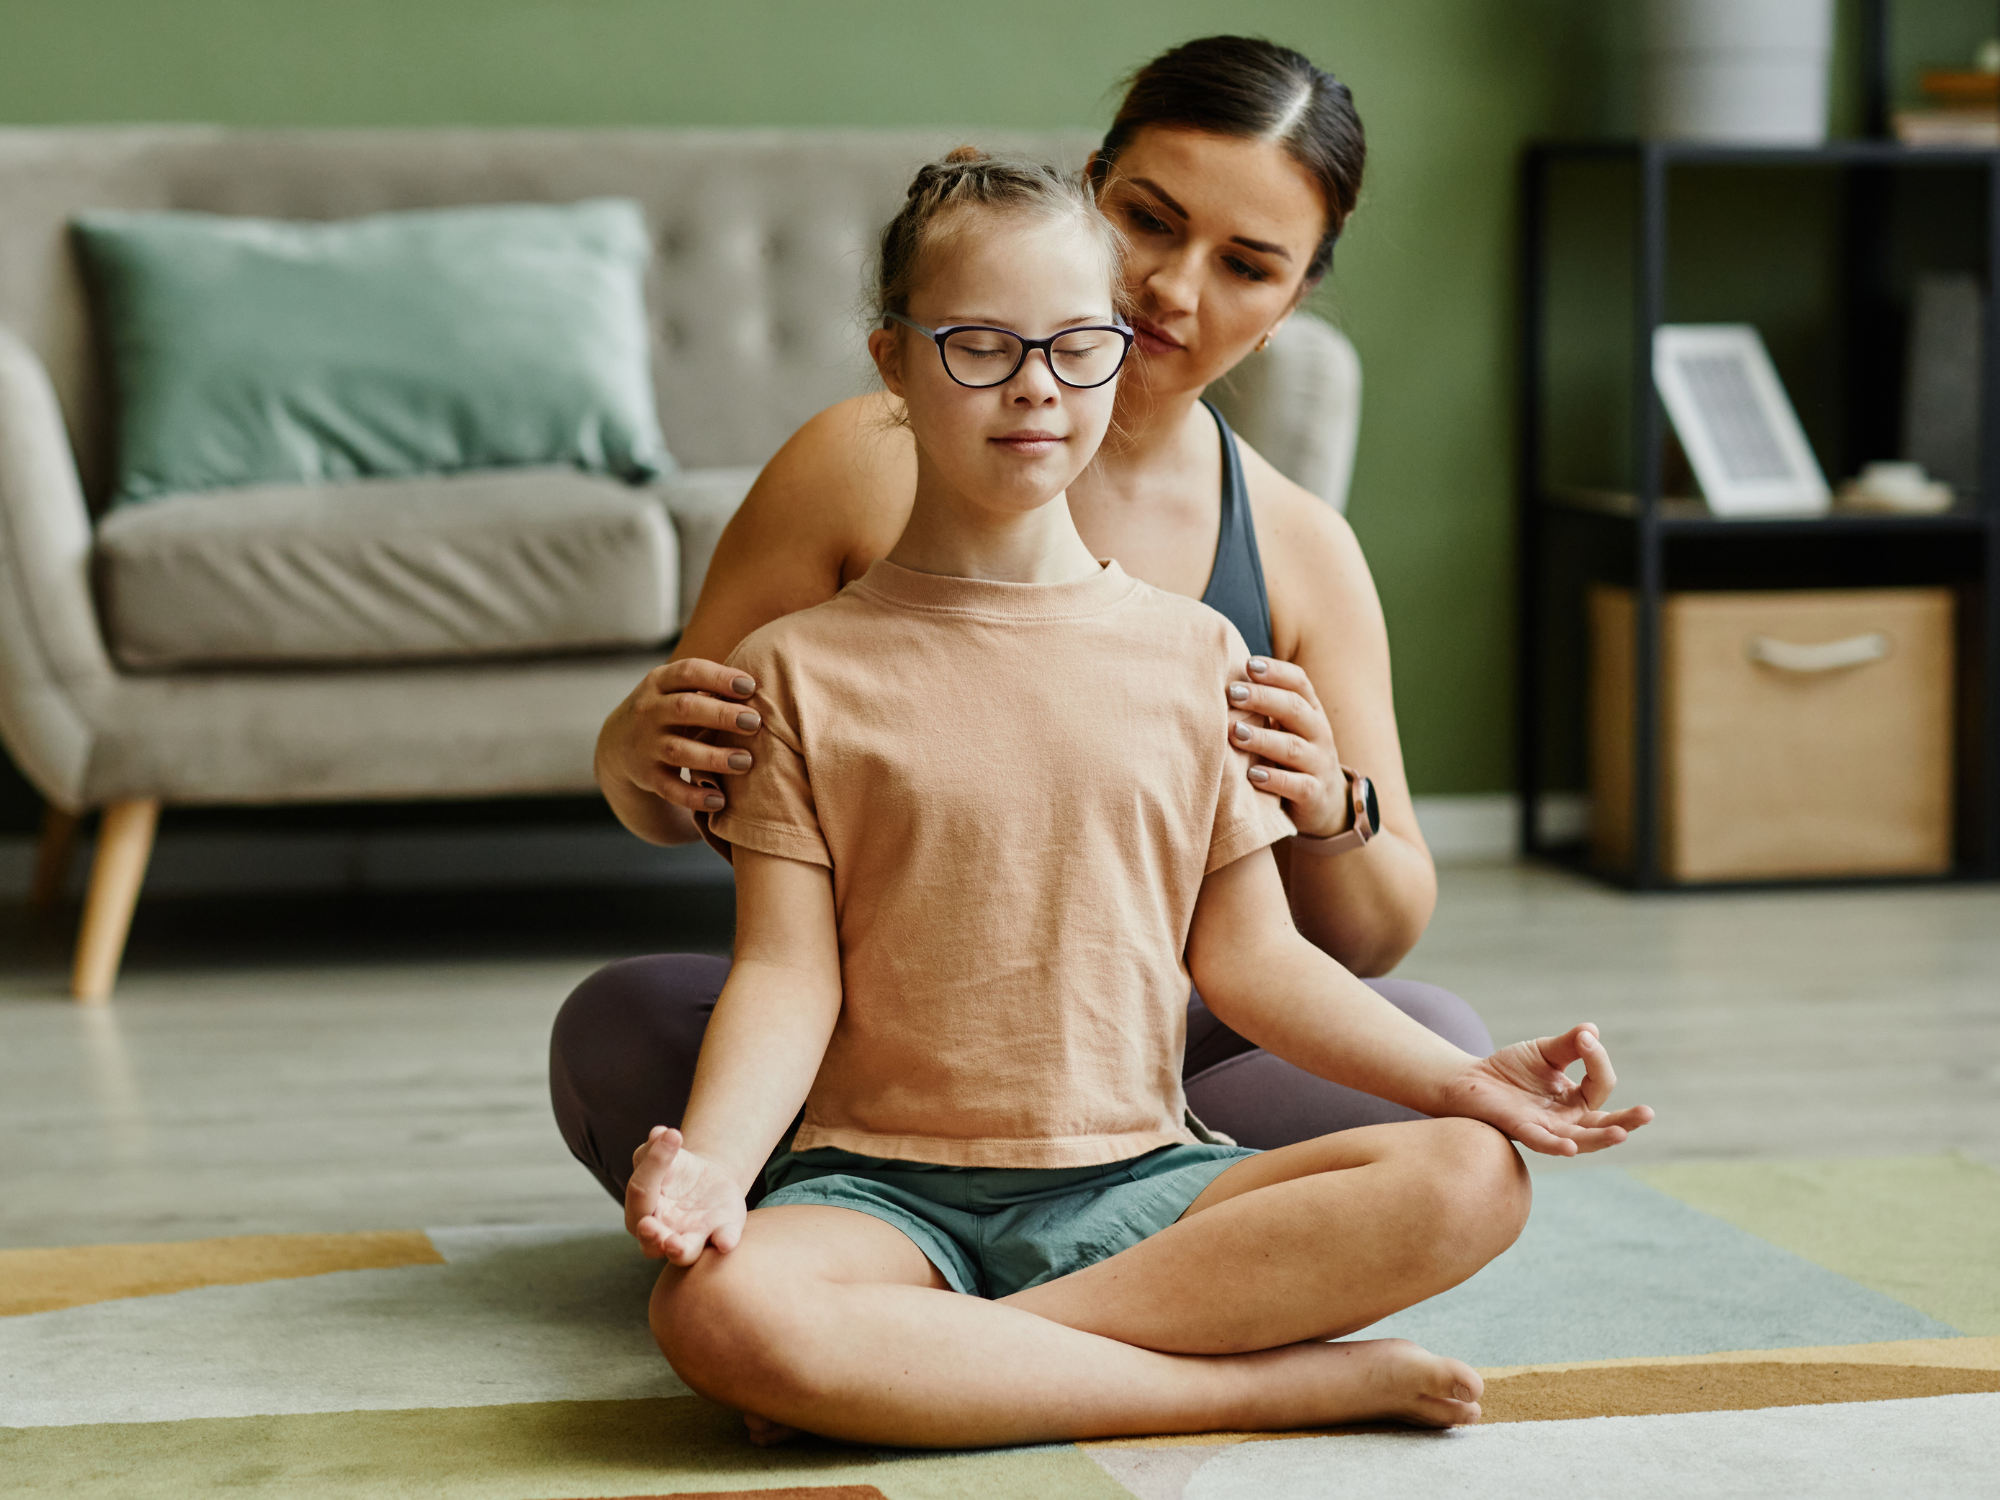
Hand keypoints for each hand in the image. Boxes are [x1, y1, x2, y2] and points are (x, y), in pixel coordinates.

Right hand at [608, 659, 762, 814]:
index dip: (720, 678)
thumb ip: (710, 686)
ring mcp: (646, 745)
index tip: (751, 686)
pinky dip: (694, 797)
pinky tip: (721, 800)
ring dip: (714, 757)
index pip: (689, 672)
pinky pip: (670, 788)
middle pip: (685, 709)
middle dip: (722, 715)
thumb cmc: (668, 708)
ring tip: (746, 761)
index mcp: (659, 682)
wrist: (618, 743)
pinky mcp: (647, 776)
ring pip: (679, 751)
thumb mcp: (677, 689)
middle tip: (755, 723)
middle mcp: (649, 711)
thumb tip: (763, 687)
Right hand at [625, 1126, 748, 1263]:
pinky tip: (725, 1241)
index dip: (652, 1165)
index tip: (673, 1134)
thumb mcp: (663, 1154)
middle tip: (648, 1225)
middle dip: (649, 1234)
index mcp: (641, 1209)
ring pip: (682, 1254)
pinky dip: (724, 1241)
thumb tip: (658, 1132)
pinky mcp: (720, 1234)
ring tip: (675, 1244)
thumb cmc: (674, 1170)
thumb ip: (655, 1148)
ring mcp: (692, 1237)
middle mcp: (662, 1232)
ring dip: (678, 1250)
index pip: (640, 1191)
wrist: (706, 1181)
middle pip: (649, 1239)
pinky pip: (721, 1242)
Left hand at [1227, 657, 1347, 838]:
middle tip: (1232, 693)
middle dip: (1263, 698)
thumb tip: (1222, 677)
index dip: (1276, 672)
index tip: (1248, 664)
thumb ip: (1265, 707)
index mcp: (1311, 711)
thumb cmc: (1292, 757)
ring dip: (1263, 739)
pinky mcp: (1314, 793)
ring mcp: (1319, 764)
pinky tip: (1252, 775)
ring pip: (1293, 747)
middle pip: (1295, 709)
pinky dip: (1275, 780)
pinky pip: (1298, 785)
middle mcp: (1318, 734)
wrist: (1326, 802)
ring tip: (1235, 732)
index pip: (1299, 683)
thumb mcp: (1286, 728)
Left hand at [1438, 1025, 1654, 1156]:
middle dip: (1627, 1122)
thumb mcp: (1545, 1052)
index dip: (1597, 1058)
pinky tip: (1570, 1147)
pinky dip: (1556, 1145)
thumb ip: (1569, 1045)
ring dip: (1601, 1137)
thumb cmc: (1511, 1069)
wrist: (1471, 1079)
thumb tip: (1592, 1030)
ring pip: (1580, 1138)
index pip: (1600, 1084)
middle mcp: (1567, 1118)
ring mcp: (1547, 1127)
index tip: (1585, 1038)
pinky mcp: (1522, 1130)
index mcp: (1576, 1099)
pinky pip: (1542, 1142)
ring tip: (1621, 1134)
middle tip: (1648, 1113)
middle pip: (1603, 1124)